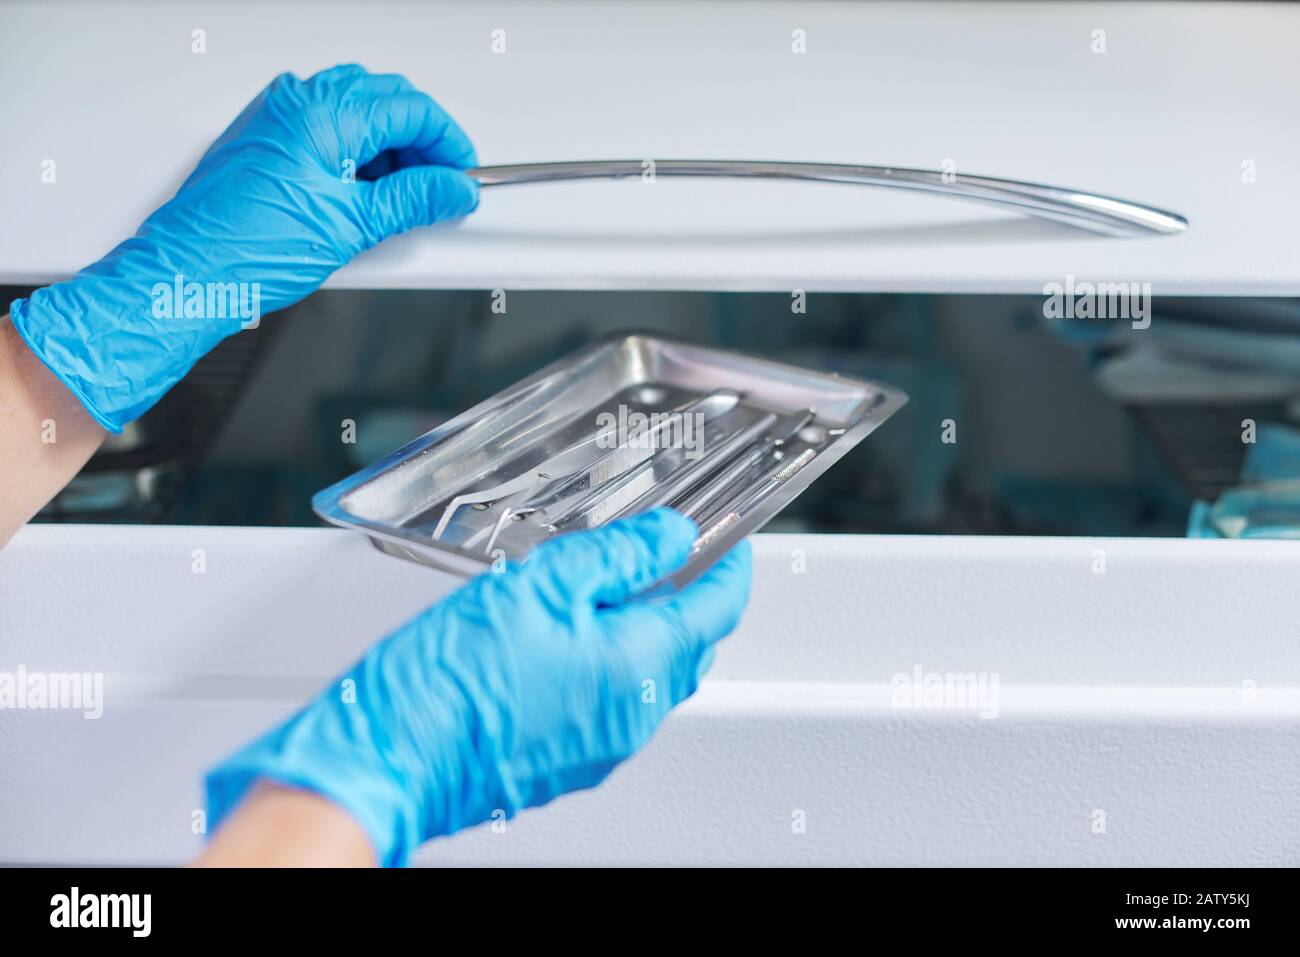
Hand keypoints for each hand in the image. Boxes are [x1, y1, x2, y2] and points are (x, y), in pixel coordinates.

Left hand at [8, 64, 478, 431]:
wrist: (189, 275)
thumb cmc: (248, 249)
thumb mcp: (352, 226)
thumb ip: (414, 199)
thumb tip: (452, 189)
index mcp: (321, 112)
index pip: (409, 108)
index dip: (448, 143)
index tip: (463, 175)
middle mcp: (297, 101)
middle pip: (387, 102)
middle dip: (423, 143)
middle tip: (441, 188)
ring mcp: (277, 116)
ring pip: (358, 112)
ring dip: (390, 149)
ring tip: (403, 199)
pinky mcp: (266, 138)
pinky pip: (327, 128)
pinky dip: (356, 154)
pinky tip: (365, 196)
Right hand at [204, 509, 751, 865]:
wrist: (390, 758)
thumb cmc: (452, 679)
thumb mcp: (542, 584)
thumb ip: (620, 555)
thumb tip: (672, 536)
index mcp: (640, 665)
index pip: (718, 608)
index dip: (730, 565)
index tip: (728, 540)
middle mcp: (632, 715)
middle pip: (688, 645)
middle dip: (687, 596)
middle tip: (665, 555)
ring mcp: (601, 745)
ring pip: (648, 676)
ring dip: (644, 630)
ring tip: (603, 589)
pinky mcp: (566, 760)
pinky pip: (610, 704)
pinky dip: (608, 664)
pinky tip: (564, 639)